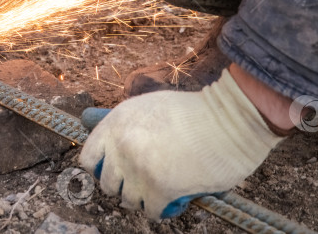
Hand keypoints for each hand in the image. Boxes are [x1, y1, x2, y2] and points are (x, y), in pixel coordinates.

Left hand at [79, 70, 283, 218]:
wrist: (229, 119)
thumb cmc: (194, 111)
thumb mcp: (148, 106)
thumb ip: (124, 123)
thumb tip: (90, 122)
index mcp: (115, 123)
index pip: (87, 158)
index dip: (101, 169)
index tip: (115, 172)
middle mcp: (121, 145)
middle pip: (108, 184)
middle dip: (125, 186)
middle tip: (144, 182)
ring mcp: (138, 168)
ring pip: (128, 200)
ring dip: (144, 198)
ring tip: (162, 188)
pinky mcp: (160, 189)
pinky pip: (150, 212)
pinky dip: (162, 210)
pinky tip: (175, 200)